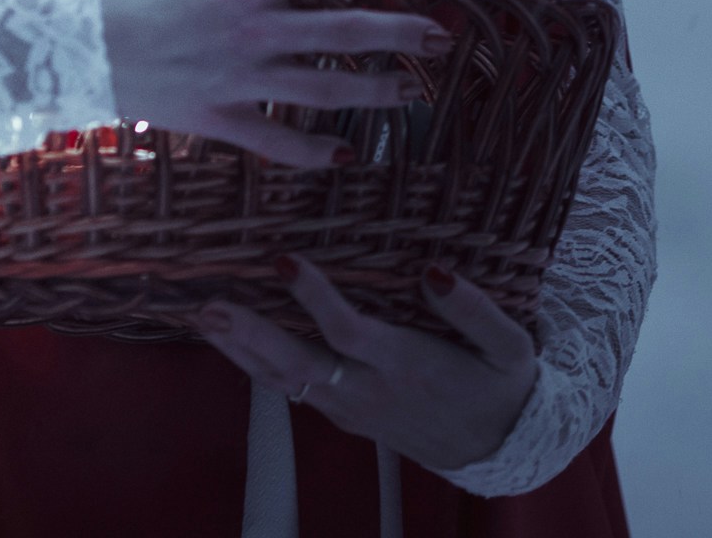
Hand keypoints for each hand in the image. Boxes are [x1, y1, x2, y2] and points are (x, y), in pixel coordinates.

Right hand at [93, 0, 450, 166]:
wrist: (69, 49)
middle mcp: (255, 32)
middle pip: (345, 33)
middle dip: (399, 33)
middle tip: (439, 36)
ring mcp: (242, 80)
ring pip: (326, 90)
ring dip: (375, 91)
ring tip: (411, 91)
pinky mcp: (222, 118)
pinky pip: (277, 141)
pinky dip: (314, 152)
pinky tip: (345, 157)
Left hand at [194, 256, 538, 472]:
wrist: (502, 450)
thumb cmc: (503, 388)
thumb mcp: (509, 348)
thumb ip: (474, 310)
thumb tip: (434, 272)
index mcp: (407, 365)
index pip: (349, 331)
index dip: (314, 298)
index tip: (284, 260)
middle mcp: (370, 390)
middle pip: (299, 363)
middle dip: (250, 334)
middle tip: (210, 305)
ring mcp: (352, 408)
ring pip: (285, 381)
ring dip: (241, 351)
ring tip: (202, 316)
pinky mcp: (345, 416)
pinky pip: (293, 390)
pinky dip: (257, 366)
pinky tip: (231, 341)